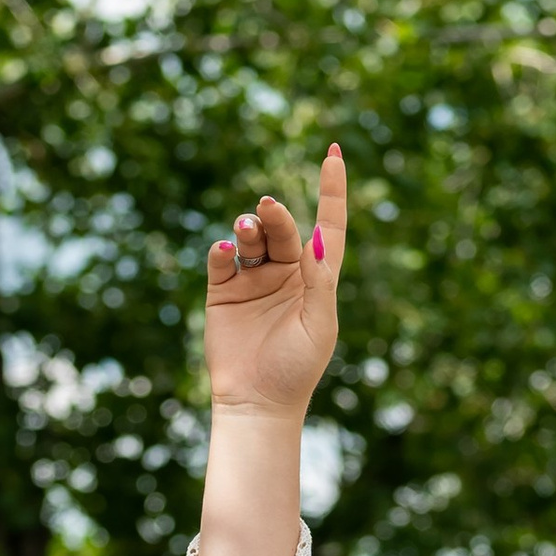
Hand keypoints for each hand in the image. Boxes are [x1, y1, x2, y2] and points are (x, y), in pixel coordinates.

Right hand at [205, 142, 346, 416]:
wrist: (257, 402)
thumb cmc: (297, 369)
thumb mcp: (320, 325)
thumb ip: (320, 281)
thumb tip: (315, 238)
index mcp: (316, 278)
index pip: (326, 226)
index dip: (332, 191)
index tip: (333, 154)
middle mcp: (285, 272)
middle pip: (283, 228)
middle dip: (276, 215)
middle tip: (266, 210)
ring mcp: (253, 279)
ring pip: (252, 237)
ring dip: (249, 227)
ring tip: (245, 228)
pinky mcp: (223, 290)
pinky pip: (221, 259)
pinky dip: (221, 250)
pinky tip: (225, 251)